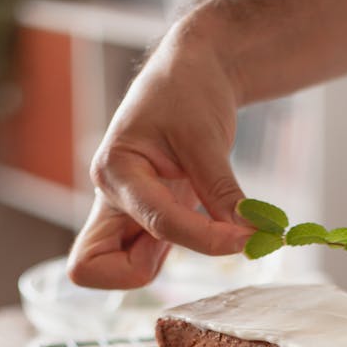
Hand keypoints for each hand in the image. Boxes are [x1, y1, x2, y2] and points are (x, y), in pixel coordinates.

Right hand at [67, 18, 250, 288]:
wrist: (190, 74)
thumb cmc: (189, 92)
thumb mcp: (208, 137)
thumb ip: (224, 193)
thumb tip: (251, 237)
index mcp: (116, 170)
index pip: (160, 224)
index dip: (204, 239)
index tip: (245, 235)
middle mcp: (111, 198)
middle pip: (95, 267)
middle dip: (142, 271)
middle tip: (198, 241)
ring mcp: (124, 213)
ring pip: (121, 270)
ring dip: (166, 265)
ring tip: (216, 230)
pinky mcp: (145, 221)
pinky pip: (147, 260)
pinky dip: (181, 256)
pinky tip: (213, 231)